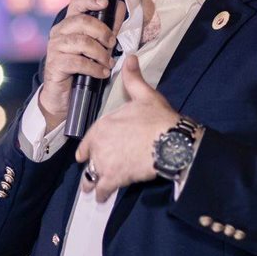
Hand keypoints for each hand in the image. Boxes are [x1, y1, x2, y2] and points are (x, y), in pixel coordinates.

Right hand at [38, 0, 126, 129]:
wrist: (64, 95)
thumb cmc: (82, 67)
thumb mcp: (98, 45)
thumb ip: (109, 27)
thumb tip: (120, 6)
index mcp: (68, 23)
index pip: (76, 3)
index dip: (90, 0)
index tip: (105, 3)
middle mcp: (59, 32)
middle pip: (82, 21)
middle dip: (102, 32)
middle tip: (112, 44)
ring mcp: (55, 48)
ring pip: (81, 42)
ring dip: (99, 52)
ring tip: (108, 62)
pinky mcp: (55, 64)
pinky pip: (78, 62)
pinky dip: (94, 68)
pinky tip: (102, 72)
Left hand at [76, 55, 177, 202]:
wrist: (170, 141)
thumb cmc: (158, 118)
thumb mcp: (145, 95)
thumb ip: (133, 78)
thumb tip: (130, 57)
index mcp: (102, 125)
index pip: (87, 141)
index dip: (86, 149)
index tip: (85, 155)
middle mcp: (98, 145)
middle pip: (88, 161)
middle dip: (90, 168)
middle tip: (90, 176)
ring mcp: (105, 163)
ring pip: (91, 177)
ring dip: (92, 184)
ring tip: (93, 190)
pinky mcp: (115, 178)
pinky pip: (102, 190)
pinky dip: (101, 195)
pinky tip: (102, 198)